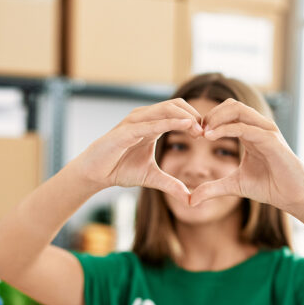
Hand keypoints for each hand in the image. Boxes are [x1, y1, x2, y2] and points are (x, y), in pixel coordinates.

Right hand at [73, 99, 205, 200]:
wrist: (95, 174)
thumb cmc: (120, 169)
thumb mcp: (152, 178)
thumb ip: (171, 184)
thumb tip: (190, 198)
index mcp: (151, 124)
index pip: (178, 112)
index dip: (195, 120)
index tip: (208, 134)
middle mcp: (143, 118)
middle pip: (175, 105)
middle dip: (194, 115)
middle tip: (208, 131)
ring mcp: (134, 122)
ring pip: (165, 110)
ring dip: (185, 117)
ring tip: (200, 128)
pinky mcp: (125, 131)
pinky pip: (151, 123)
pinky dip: (169, 123)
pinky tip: (185, 125)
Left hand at [189, 99, 303, 210]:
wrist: (292, 196)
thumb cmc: (268, 187)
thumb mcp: (233, 186)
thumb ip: (212, 188)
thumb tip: (191, 200)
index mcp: (251, 132)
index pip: (228, 112)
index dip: (209, 120)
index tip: (194, 134)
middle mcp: (259, 127)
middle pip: (231, 105)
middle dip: (211, 115)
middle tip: (195, 131)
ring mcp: (266, 131)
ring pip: (238, 110)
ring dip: (216, 118)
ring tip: (201, 132)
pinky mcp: (271, 140)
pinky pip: (245, 127)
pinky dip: (226, 129)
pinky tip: (210, 137)